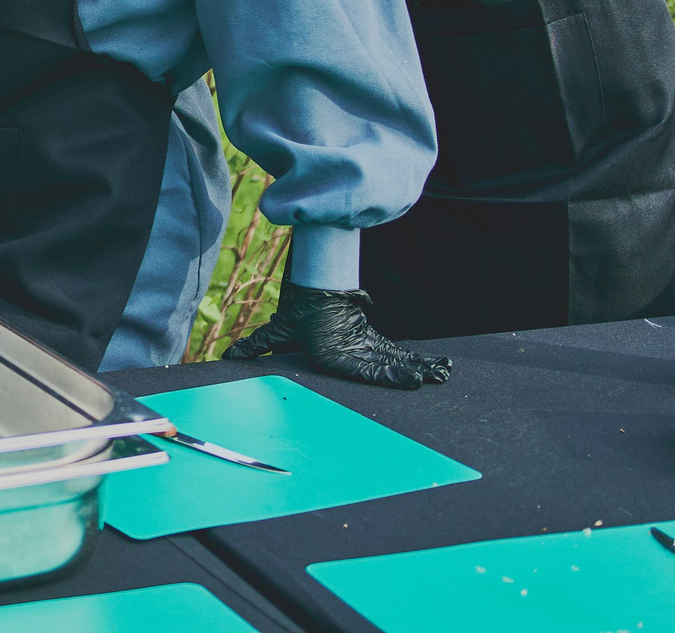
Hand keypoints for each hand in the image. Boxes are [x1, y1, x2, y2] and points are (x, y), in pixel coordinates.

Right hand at [223, 281, 452, 388]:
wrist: (309, 294)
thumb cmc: (298, 317)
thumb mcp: (278, 334)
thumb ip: (256, 347)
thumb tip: (228, 357)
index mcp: (340, 358)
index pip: (370, 371)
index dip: (392, 376)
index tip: (413, 380)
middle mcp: (358, 357)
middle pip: (391, 369)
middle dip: (416, 373)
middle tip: (441, 377)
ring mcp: (369, 349)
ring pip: (400, 362)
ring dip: (423, 368)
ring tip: (446, 372)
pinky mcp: (375, 339)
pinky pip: (400, 352)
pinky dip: (419, 359)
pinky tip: (440, 365)